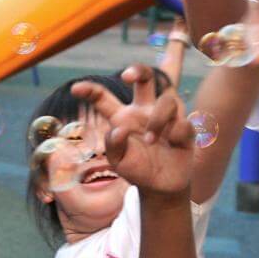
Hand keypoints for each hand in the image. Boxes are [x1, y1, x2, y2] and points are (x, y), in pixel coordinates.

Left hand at [71, 63, 194, 195]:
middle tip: (126, 75)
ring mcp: (165, 117)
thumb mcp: (118, 162)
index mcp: (122, 117)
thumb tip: (119, 129)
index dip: (90, 90)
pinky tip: (172, 144)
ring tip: (151, 141)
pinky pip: (182, 122)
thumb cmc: (136, 169)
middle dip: (138, 70)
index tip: (75, 89)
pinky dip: (175, 133)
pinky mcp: (183, 127)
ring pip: (167, 99)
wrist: (160, 187)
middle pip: (144, 78)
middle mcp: (143, 110)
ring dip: (158, 120)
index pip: (104, 98)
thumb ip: (114, 145)